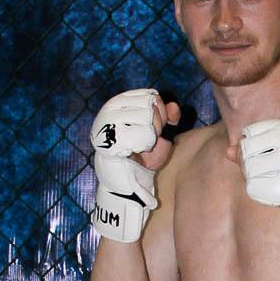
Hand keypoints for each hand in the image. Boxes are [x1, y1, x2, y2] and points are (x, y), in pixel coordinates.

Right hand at [90, 89, 177, 242]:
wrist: (128, 184)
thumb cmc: (143, 158)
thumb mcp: (161, 135)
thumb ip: (169, 118)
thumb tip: (173, 106)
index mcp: (121, 102)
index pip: (152, 95)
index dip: (161, 114)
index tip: (152, 131)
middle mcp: (110, 108)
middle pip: (151, 105)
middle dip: (156, 126)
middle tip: (144, 142)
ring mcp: (106, 122)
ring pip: (148, 118)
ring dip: (150, 137)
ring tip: (137, 147)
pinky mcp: (108, 138)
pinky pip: (143, 134)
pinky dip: (144, 145)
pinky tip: (133, 152)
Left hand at [239, 119, 279, 207]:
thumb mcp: (276, 148)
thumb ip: (251, 148)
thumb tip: (227, 152)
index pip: (249, 133)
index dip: (249, 145)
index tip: (263, 153)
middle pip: (246, 151)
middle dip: (248, 163)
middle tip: (264, 170)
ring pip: (248, 170)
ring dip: (252, 177)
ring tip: (268, 178)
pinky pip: (252, 188)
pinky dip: (257, 190)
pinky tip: (270, 189)